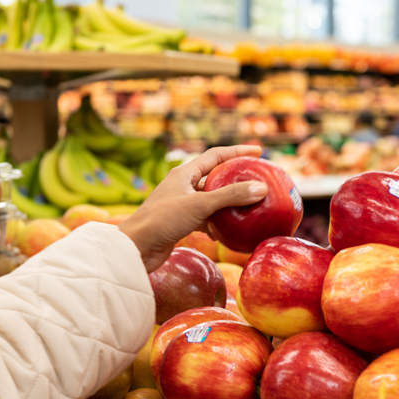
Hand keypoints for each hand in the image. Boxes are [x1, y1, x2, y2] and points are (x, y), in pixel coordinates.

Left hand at [119, 145, 266, 271]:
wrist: (137, 247)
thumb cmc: (163, 220)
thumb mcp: (200, 205)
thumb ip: (230, 196)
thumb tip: (261, 188)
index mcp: (184, 173)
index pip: (215, 155)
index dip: (237, 151)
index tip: (258, 152)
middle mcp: (182, 185)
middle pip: (214, 177)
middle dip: (234, 179)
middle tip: (256, 180)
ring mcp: (181, 204)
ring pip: (210, 200)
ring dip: (227, 204)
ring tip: (247, 207)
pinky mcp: (180, 223)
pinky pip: (204, 219)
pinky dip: (216, 223)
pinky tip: (227, 232)